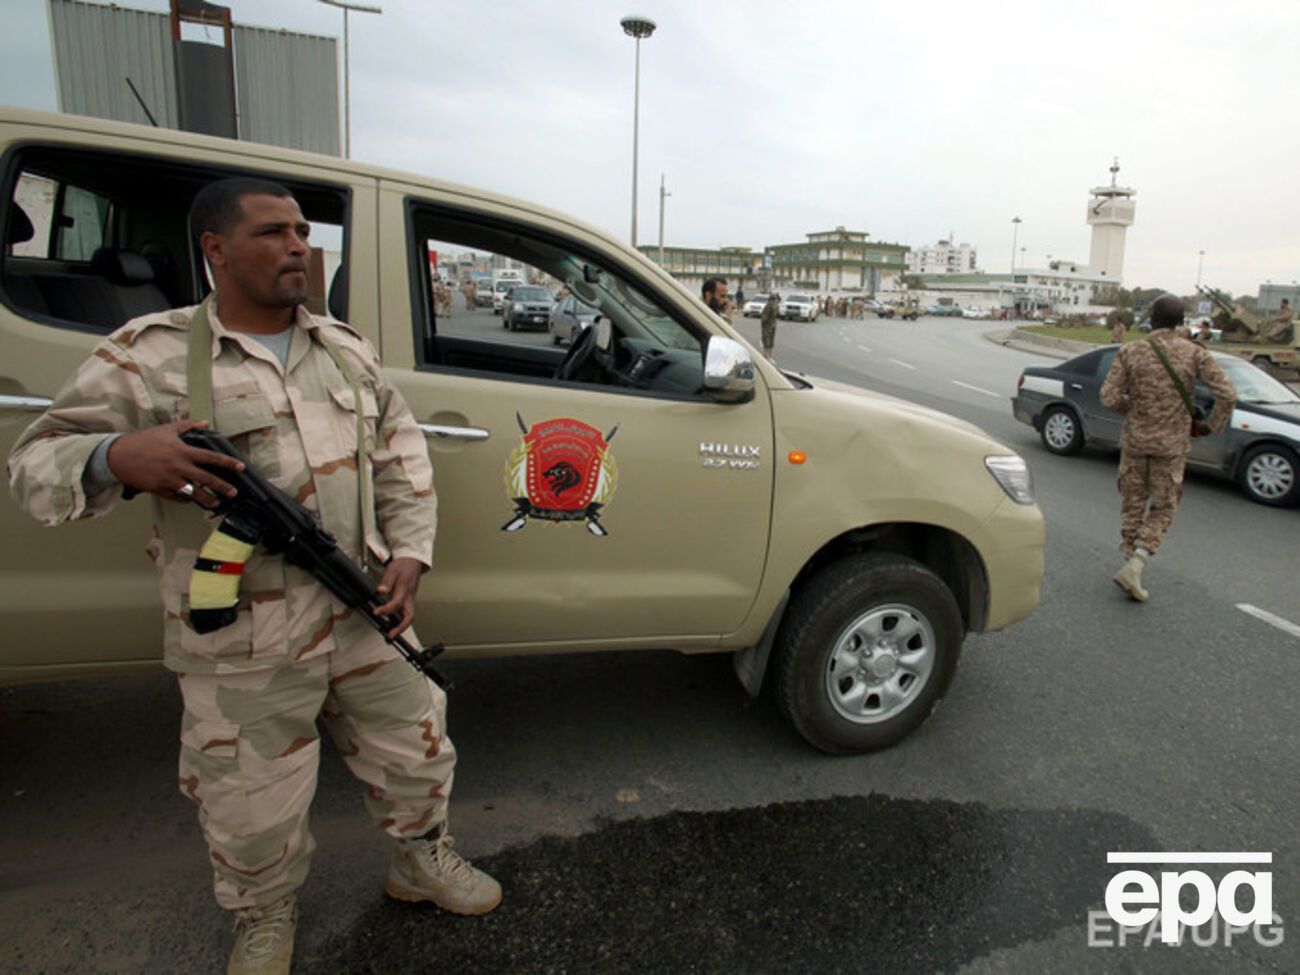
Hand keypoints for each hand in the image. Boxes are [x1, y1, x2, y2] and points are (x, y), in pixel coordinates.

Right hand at [107, 419, 243, 506]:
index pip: (211, 458)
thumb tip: (206, 423)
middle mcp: (179, 467)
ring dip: (207, 499)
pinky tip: (192, 500)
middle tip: (233, 492)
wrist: (118, 456)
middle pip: (207, 479)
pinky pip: (177, 497)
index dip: (227, 463)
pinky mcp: (160, 490)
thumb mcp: (166, 429)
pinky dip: (186, 499)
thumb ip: (188, 425)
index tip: (240, 467)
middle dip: (222, 487)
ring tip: (216, 502)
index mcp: (182, 452)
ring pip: (194, 493)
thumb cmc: (142, 441)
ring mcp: (169, 480)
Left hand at [374, 557, 424, 636]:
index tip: (376, 612)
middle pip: (409, 617)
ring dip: (401, 627)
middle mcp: (409, 597)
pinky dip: (400, 621)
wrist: (413, 562)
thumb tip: (381, 591)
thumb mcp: (392, 570)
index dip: (385, 609)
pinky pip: (406, 613)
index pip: (396, 603)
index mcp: (405, 589)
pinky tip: (392, 624)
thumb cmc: (403, 565)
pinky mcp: (409, 600)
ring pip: (408, 617)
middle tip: (390, 635)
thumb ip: (387, 582)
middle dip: (400, 628)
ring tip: (390, 634)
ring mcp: (410, 600)